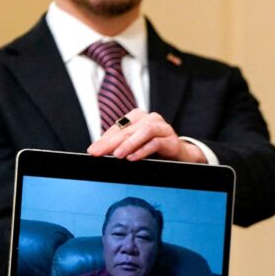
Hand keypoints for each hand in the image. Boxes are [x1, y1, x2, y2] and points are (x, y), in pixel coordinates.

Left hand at [87, 109, 205, 162]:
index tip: (93, 150)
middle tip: (97, 153)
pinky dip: (143, 150)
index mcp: (139, 117)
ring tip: (117, 155)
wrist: (181, 155)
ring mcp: (163, 128)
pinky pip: (156, 142)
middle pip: (128, 129)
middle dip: (110, 142)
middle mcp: (151, 119)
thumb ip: (120, 145)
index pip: (118, 126)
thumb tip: (100, 151)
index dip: (104, 138)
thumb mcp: (135, 146)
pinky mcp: (172, 140)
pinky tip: (132, 158)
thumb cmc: (156, 149)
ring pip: (144, 131)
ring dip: (129, 143)